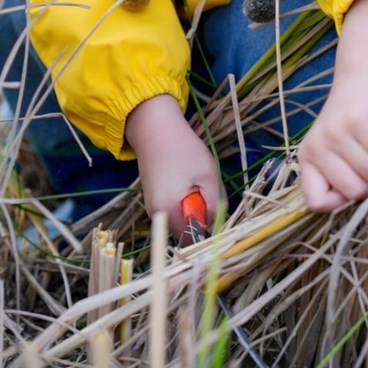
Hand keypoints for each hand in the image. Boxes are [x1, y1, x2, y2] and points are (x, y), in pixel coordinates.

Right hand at [125, 95, 224, 236]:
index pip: (193, 239)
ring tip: (194, 181)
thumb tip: (216, 225)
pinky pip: (173, 208)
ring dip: (192, 206)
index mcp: (168, 212)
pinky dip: (182, 199)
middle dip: (200, 215)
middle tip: (204, 188)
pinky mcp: (152, 197)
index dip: (207, 227)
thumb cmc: (184, 150)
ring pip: (180, 218)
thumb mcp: (208, 176)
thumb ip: (215, 205)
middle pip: (186, 230)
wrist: (155, 128)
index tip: (212, 205)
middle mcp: (156, 215)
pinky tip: (184, 179)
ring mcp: (151, 206)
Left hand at [297, 0, 367, 211]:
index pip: (317, 202)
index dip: (341, 202)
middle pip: (352, 192)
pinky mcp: (359, 121)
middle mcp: (317, 146)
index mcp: (307, 158)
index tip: (354, 183)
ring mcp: (336, 133)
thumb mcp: (338, 152)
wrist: (360, 75)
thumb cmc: (353, 121)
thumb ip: (344, 178)